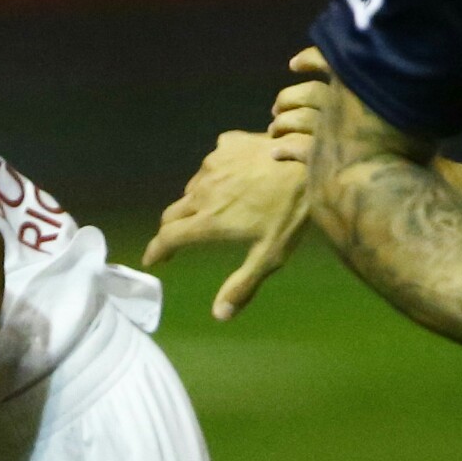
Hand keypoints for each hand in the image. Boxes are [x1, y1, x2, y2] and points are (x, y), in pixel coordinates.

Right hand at [145, 52, 335, 319]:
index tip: (152, 259)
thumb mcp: (270, 255)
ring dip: (197, 200)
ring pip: (194, 187)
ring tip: (217, 207)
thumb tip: (219, 316)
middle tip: (176, 239)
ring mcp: (213, 164)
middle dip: (171, 228)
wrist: (309, 159)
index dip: (156, 250)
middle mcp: (202, 192)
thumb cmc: (291, 212)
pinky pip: (213, 163)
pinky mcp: (227, 144)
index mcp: (208, 221)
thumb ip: (242, 285)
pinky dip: (217, 174)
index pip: (168, 237)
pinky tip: (236, 177)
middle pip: (173, 213)